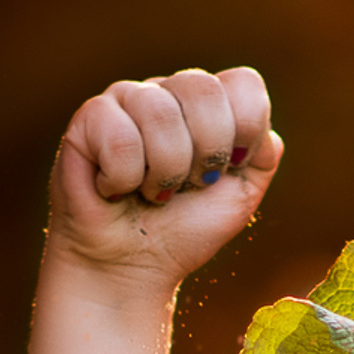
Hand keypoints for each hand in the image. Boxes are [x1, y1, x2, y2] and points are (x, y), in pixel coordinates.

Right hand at [45, 66, 283, 293]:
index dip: (245, 131)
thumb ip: (263, 158)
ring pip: (159, 113)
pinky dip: (123, 180)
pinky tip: (115, 189)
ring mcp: (128, 99)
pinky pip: (119, 137)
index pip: (243, 84)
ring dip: (163, 173)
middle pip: (203, 89)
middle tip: (188, 185)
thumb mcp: (239, 199)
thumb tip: (263, 133)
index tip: (224, 172)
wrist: (131, 269)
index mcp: (209, 105)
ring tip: (151, 192)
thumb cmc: (183, 233)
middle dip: (205, 154)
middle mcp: (169, 93)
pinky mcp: (89, 118)